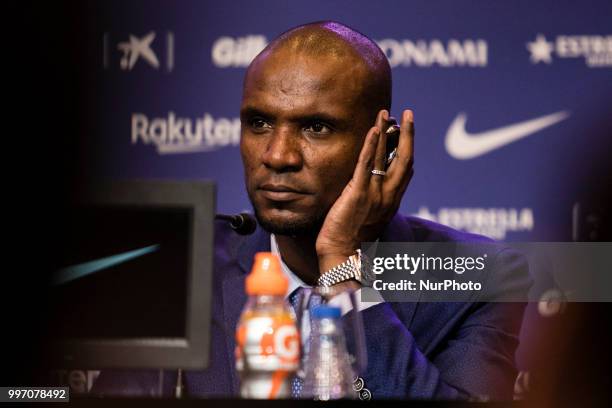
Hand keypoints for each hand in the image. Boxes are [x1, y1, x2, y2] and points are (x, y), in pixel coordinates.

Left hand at [316, 109, 414, 273]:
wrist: (342, 255)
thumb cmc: (352, 241)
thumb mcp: (369, 218)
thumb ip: (375, 202)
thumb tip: (374, 190)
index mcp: (392, 202)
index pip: (406, 170)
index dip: (408, 149)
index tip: (406, 131)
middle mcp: (389, 196)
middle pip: (405, 159)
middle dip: (407, 134)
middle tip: (408, 114)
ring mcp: (375, 194)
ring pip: (386, 157)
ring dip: (387, 132)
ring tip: (386, 113)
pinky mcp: (358, 194)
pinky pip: (367, 165)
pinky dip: (371, 146)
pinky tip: (373, 130)